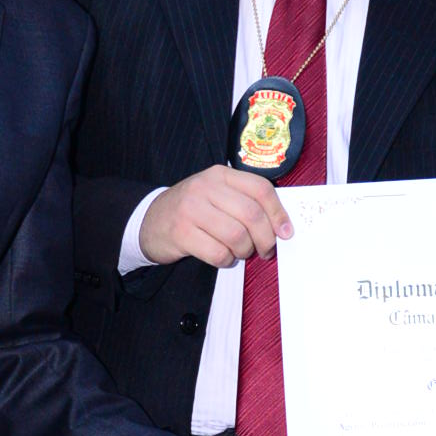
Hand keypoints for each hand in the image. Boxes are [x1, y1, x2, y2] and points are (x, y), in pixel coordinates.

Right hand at [140, 165, 289, 268]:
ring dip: (244, 251)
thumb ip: (244, 201)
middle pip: (252, 215)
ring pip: (237, 236)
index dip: (278, 213)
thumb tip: (281, 224)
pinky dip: (226, 260)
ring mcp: (191, 209)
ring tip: (239, 252)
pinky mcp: (181, 233)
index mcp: (220, 175)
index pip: (260, 189)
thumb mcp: (216, 194)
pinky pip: (218, 253)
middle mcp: (205, 187)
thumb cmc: (192, 210)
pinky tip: (222, 257)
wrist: (149, 220)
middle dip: (265, 239)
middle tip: (265, 250)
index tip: (286, 232)